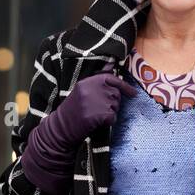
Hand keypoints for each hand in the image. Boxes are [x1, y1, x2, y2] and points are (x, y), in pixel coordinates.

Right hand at [21, 70, 136, 192]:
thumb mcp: (81, 91)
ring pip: (115, 106)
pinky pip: (113, 117)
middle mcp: (91, 89)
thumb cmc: (73, 111)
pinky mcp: (97, 114)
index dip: (124, 86)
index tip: (133, 94)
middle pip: (116, 94)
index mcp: (86, 82)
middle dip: (113, 103)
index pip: (111, 79)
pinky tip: (97, 123)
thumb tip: (111, 66)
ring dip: (110, 113)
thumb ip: (97, 81)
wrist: (61, 128)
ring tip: (95, 116)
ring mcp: (94, 102)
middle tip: (98, 110)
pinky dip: (108, 122)